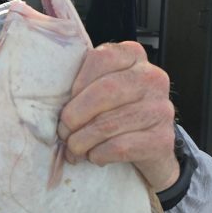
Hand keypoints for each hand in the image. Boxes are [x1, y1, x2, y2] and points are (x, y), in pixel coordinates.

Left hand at [58, 41, 179, 191]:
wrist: (148, 149)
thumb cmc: (115, 114)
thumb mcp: (100, 90)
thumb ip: (82, 83)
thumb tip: (49, 98)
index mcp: (133, 56)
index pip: (100, 58)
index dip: (76, 85)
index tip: (65, 103)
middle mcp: (152, 78)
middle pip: (105, 91)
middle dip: (75, 116)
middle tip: (63, 132)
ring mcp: (161, 108)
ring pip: (109, 123)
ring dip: (82, 141)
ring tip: (74, 149)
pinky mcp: (163, 139)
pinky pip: (120, 146)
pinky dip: (98, 154)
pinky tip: (95, 156)